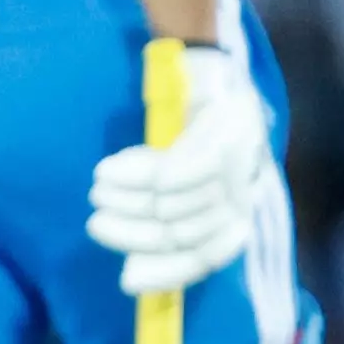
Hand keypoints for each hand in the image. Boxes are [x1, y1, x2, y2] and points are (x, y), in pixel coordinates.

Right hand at [91, 42, 272, 294]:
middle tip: (95, 222)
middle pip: (185, 234)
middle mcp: (247, 187)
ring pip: (176, 204)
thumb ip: (165, 228)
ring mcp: (241, 159)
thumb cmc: (190, 124)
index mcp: (240, 205)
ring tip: (99, 188)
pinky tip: (112, 167)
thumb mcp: (182, 180)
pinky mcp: (225, 130)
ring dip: (127, 201)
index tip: (128, 280)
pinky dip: (136, 175)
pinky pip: (176, 172)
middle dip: (132, 234)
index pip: (209, 256)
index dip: (168, 273)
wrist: (204, 63)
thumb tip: (131, 281)